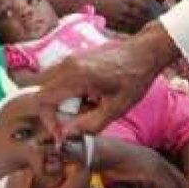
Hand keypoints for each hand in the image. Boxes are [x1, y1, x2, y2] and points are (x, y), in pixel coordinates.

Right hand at [32, 22, 180, 139]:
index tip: (62, 134)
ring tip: (91, 106)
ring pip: (52, 88)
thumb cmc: (135, 78)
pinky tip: (92, 96)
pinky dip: (70, 93)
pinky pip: (61, 80)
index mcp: (76, 75)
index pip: (43, 101)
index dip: (49, 121)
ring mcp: (70, 59)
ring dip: (65, 103)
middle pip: (44, 94)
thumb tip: (65, 135)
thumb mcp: (116, 108)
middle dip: (57, 112)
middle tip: (81, 119)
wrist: (145, 52)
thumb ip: (89, 124)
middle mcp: (67, 64)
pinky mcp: (75, 59)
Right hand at [91, 0, 150, 32]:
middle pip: (141, 16)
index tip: (149, 11)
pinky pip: (126, 29)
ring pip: (134, 24)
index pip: (144, 6)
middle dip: (145, 19)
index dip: (147, 9)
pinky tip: (130, 29)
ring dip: (138, 25)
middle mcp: (126, 8)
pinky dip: (130, 29)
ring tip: (140, 26)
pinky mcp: (114, 25)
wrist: (85, 2)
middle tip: (147, 21)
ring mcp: (120, 18)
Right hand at [95, 137, 188, 187]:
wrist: (104, 152)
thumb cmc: (109, 160)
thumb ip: (139, 176)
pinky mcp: (153, 171)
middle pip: (178, 177)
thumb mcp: (128, 168)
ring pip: (174, 186)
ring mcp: (156, 164)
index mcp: (153, 158)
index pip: (171, 173)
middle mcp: (158, 159)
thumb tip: (142, 184)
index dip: (179, 185)